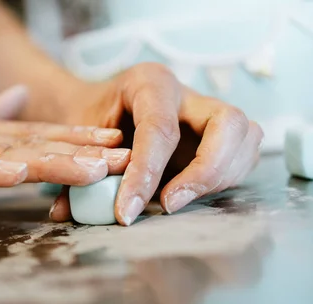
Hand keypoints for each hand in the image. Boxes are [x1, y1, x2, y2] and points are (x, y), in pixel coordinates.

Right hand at [0, 86, 129, 202]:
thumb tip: (20, 98)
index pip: (34, 134)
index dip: (76, 138)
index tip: (115, 143)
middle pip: (30, 144)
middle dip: (79, 151)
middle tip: (122, 156)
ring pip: (0, 155)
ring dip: (47, 160)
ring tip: (88, 166)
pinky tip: (12, 175)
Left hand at [49, 63, 262, 225]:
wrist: (99, 106)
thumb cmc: (89, 118)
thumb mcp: (78, 136)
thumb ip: (78, 168)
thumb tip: (66, 211)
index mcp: (150, 83)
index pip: (160, 128)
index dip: (146, 173)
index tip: (127, 210)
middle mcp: (187, 93)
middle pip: (228, 123)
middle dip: (205, 171)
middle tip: (168, 204)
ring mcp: (208, 111)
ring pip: (246, 137)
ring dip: (218, 178)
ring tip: (176, 200)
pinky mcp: (219, 133)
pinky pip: (244, 153)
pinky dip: (225, 179)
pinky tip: (192, 194)